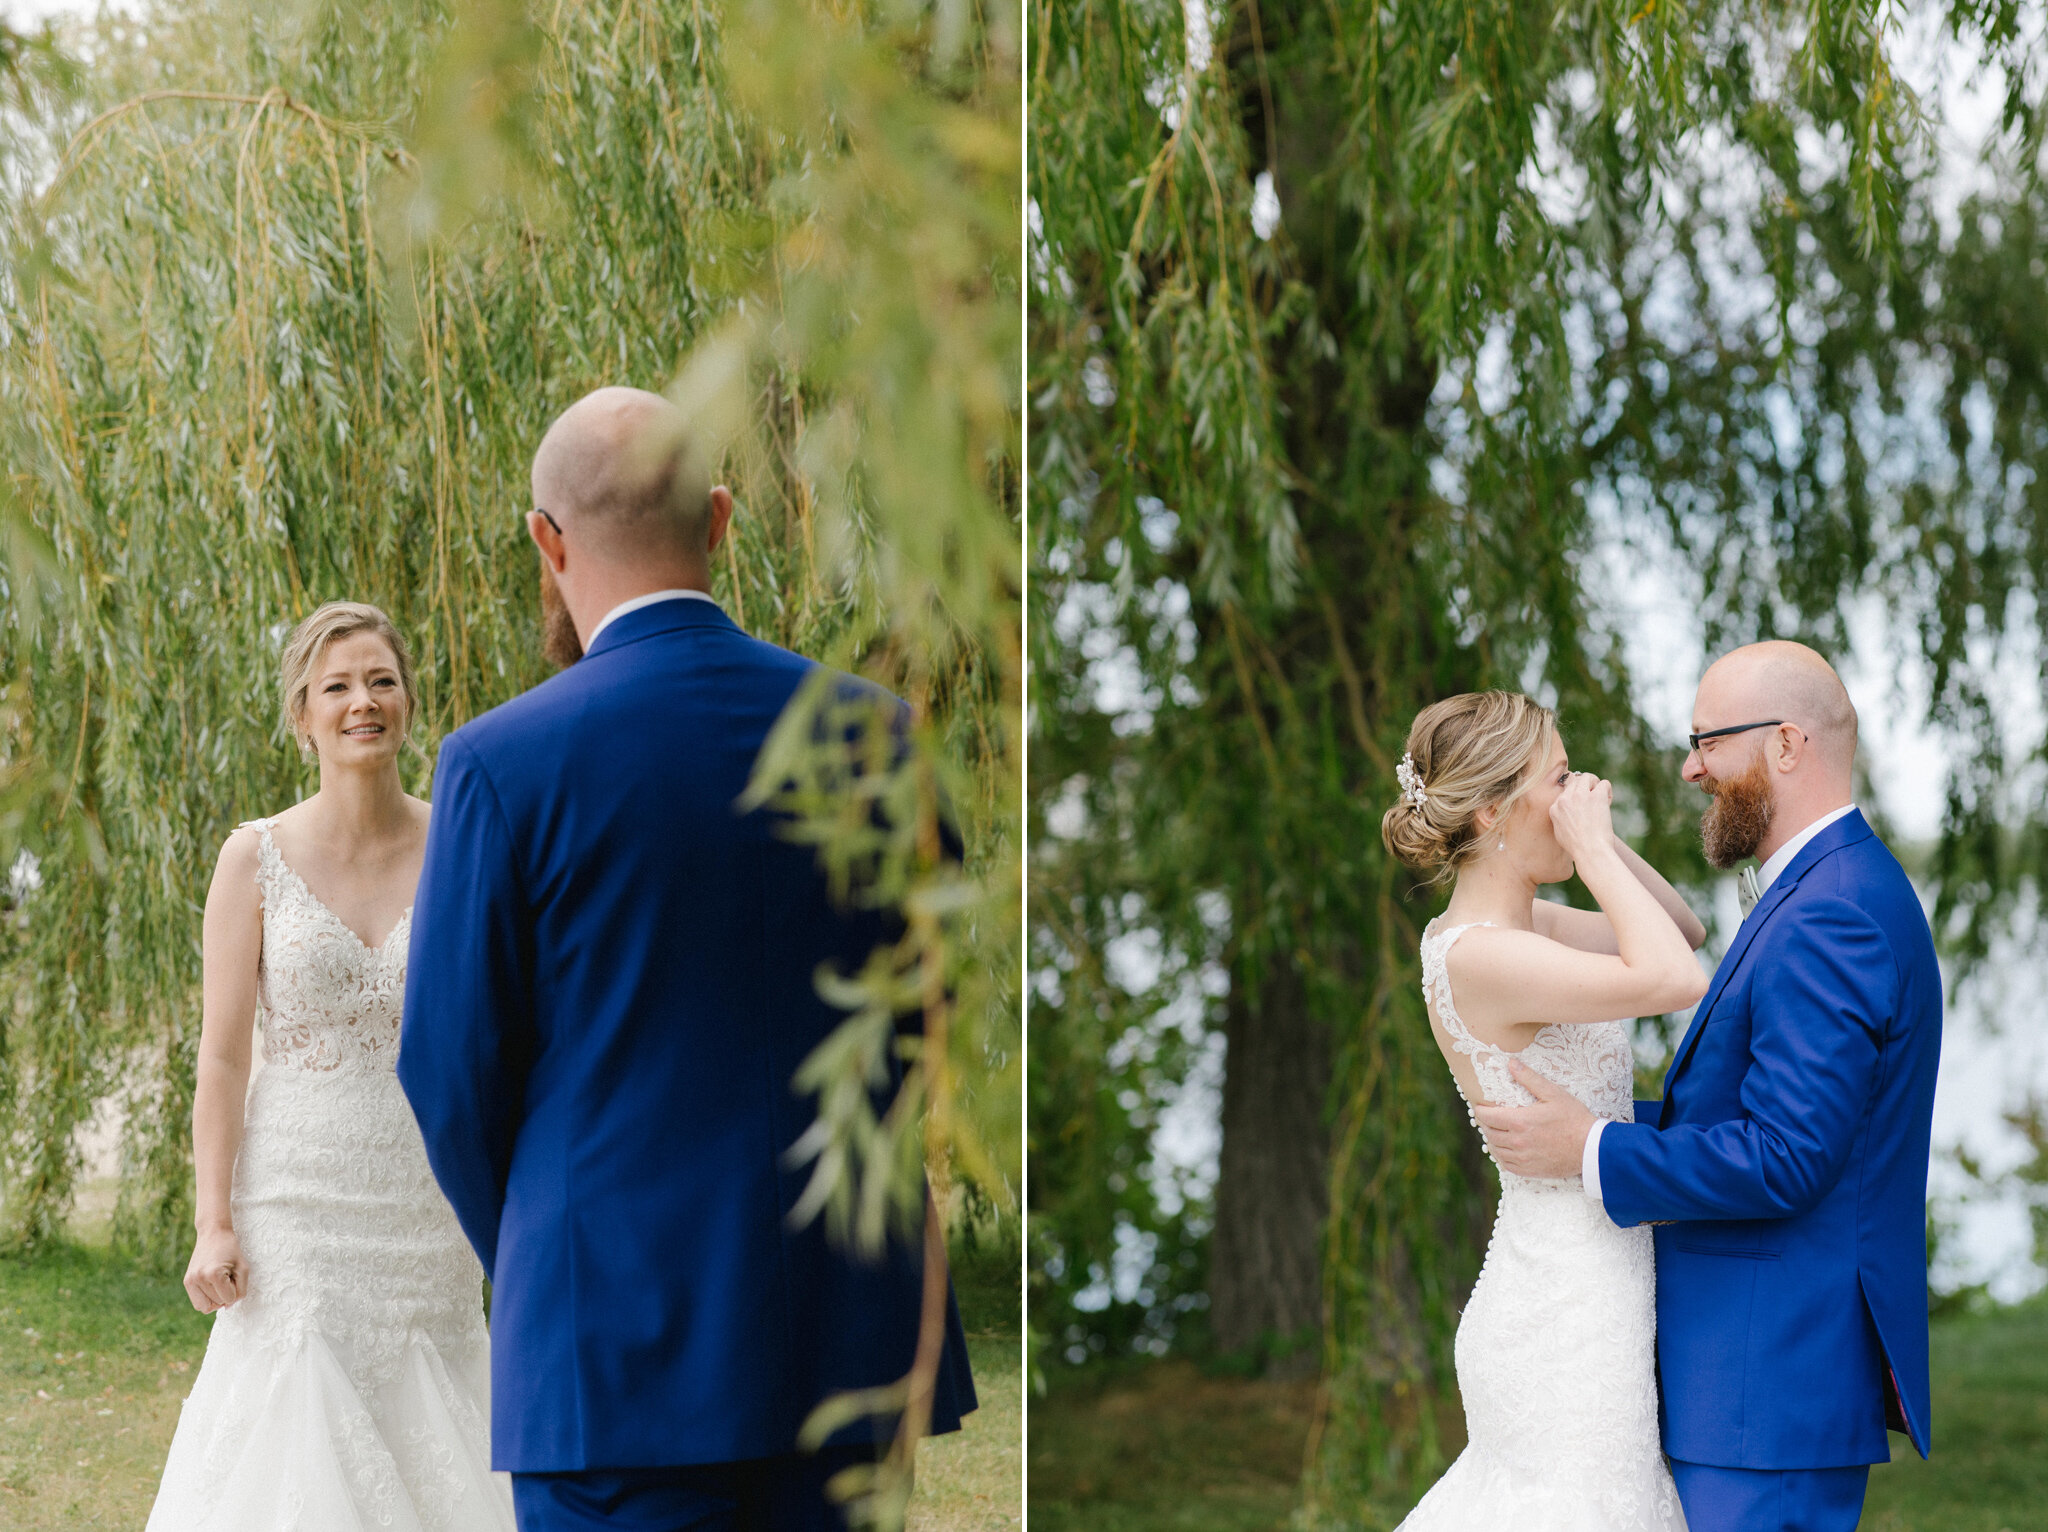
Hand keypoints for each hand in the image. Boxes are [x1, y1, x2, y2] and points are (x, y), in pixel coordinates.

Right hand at [184, 1226, 248, 1312]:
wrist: (213, 1233)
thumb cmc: (231, 1250)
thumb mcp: (243, 1268)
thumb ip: (240, 1290)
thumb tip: (227, 1307)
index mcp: (214, 1274)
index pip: (228, 1299)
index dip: (236, 1290)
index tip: (234, 1275)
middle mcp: (198, 1279)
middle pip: (217, 1304)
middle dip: (226, 1294)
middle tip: (227, 1276)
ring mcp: (190, 1280)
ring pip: (205, 1307)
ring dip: (216, 1298)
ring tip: (219, 1282)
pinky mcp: (186, 1281)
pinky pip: (198, 1303)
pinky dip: (207, 1299)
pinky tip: (212, 1286)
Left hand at [1470, 1058, 1595, 1178]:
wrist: (1591, 1148)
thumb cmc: (1574, 1118)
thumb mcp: (1553, 1093)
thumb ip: (1529, 1078)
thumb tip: (1511, 1063)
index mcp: (1519, 1121)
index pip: (1486, 1117)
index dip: (1481, 1110)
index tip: (1482, 1106)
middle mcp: (1517, 1141)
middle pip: (1488, 1132)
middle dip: (1486, 1123)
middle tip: (1490, 1117)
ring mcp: (1522, 1158)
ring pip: (1495, 1149)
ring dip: (1492, 1139)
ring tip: (1497, 1131)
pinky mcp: (1529, 1170)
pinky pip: (1505, 1164)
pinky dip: (1501, 1155)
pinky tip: (1506, 1148)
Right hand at [1547, 772, 1614, 863]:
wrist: (1589, 851)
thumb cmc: (1577, 847)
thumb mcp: (1559, 833)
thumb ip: (1560, 819)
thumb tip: (1568, 813)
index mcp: (1554, 807)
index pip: (1565, 791)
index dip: (1576, 797)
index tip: (1583, 807)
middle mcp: (1565, 799)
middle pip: (1575, 781)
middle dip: (1585, 787)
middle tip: (1594, 799)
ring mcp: (1580, 796)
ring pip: (1588, 777)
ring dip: (1595, 785)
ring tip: (1601, 798)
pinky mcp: (1596, 796)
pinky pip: (1604, 784)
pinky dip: (1608, 791)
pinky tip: (1608, 802)